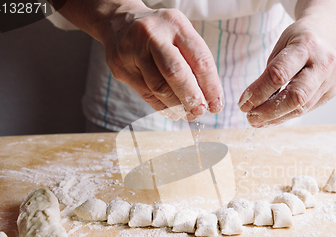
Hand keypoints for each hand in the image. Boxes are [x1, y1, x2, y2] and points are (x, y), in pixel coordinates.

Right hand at [103, 7, 223, 120]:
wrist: (119, 22)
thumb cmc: (160, 33)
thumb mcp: (181, 35)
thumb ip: (195, 62)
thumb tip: (210, 99)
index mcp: (175, 24)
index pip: (199, 59)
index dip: (211, 86)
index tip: (216, 104)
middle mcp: (152, 35)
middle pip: (175, 73)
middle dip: (191, 97)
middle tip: (200, 111)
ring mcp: (133, 51)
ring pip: (159, 88)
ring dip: (177, 106)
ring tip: (188, 113)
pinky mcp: (122, 68)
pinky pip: (146, 94)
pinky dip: (163, 107)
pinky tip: (173, 112)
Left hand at [238, 18, 335, 127]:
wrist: (323, 34)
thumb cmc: (296, 41)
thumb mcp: (280, 47)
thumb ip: (270, 74)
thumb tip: (253, 104)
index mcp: (307, 45)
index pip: (279, 74)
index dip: (259, 92)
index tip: (243, 103)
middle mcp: (324, 63)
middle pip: (296, 96)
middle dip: (269, 111)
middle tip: (250, 118)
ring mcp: (331, 80)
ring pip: (301, 108)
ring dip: (276, 118)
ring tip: (257, 121)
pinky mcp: (332, 92)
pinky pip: (306, 109)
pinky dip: (286, 115)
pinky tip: (271, 118)